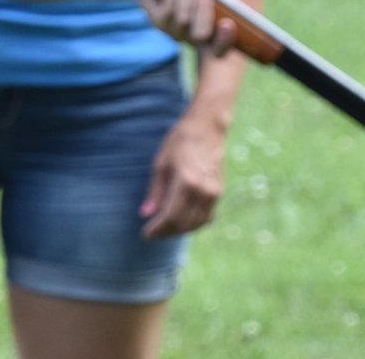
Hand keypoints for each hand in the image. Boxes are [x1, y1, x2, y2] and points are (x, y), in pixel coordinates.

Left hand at [137, 0, 237, 56]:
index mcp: (213, 38)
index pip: (220, 50)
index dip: (224, 41)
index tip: (228, 23)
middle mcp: (194, 40)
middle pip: (201, 35)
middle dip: (203, 10)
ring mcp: (176, 33)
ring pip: (183, 20)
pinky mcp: (159, 22)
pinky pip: (167, 10)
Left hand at [140, 112, 226, 238]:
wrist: (206, 128)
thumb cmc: (179, 142)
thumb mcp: (160, 164)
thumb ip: (154, 192)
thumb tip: (145, 214)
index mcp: (186, 182)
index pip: (170, 216)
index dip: (157, 228)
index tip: (145, 234)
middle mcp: (203, 191)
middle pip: (183, 223)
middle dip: (166, 232)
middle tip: (152, 233)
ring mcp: (214, 193)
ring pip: (196, 223)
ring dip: (179, 230)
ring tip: (164, 229)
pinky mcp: (219, 193)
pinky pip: (206, 217)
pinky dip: (193, 223)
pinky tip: (180, 222)